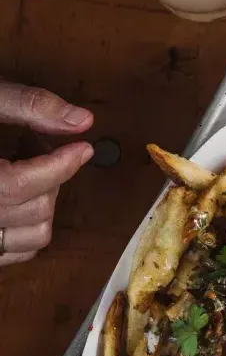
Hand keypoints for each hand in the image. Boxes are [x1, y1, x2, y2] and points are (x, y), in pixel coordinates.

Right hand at [0, 82, 93, 266]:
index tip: (83, 147)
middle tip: (40, 142)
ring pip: (31, 237)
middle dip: (51, 176)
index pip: (17, 185)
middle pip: (31, 210)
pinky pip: (13, 251)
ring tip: (27, 165)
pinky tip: (16, 192)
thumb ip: (26, 105)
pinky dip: (28, 226)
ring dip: (44, 201)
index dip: (58, 166)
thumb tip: (82, 121)